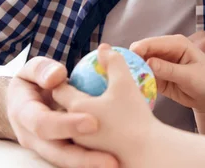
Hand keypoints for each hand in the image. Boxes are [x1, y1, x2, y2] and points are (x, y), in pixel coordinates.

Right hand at [7, 56, 117, 167]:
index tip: (93, 123)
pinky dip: (94, 162)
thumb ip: (41, 69)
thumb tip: (57, 77)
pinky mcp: (62, 153)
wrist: (27, 100)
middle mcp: (32, 138)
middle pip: (57, 153)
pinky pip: (77, 160)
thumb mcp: (32, 70)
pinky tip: (117, 162)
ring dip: (91, 165)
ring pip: (68, 162)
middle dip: (83, 158)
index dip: (66, 125)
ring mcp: (47, 149)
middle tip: (111, 161)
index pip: (43, 123)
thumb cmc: (33, 80)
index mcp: (23, 115)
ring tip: (115, 165)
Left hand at [52, 45, 160, 167]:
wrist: (146, 155)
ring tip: (88, 106)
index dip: (60, 81)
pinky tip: (103, 124)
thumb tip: (104, 47)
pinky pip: (85, 139)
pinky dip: (88, 130)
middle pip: (61, 109)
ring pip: (71, 126)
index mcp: (75, 108)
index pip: (58, 90)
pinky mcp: (92, 156)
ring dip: (75, 116)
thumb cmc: (133, 117)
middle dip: (64, 100)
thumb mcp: (124, 83)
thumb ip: (113, 62)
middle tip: (75, 89)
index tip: (68, 75)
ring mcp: (81, 146)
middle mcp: (71, 129)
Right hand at [131, 34, 204, 113]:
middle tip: (126, 75)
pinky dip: (138, 82)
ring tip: (129, 83)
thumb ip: (169, 69)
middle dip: (133, 62)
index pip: (152, 43)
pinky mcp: (157, 76)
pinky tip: (135, 89)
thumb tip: (147, 62)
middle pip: (142, 52)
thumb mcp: (190, 76)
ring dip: (134, 72)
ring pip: (140, 65)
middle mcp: (166, 50)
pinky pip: (143, 77)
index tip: (127, 62)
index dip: (138, 51)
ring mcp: (160, 63)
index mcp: (176, 43)